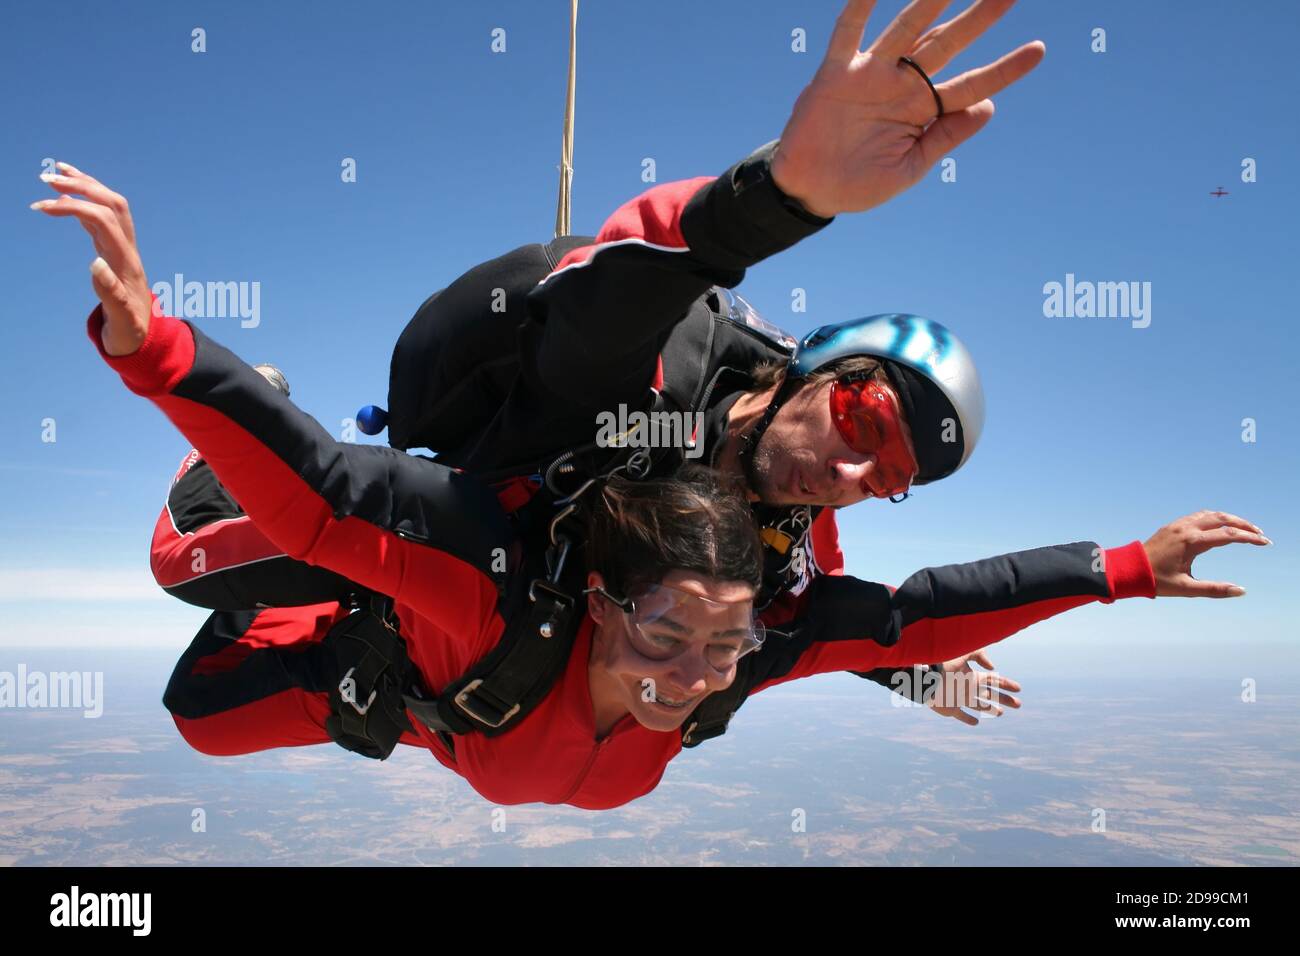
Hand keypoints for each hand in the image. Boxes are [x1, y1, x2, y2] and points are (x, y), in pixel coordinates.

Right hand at [30, 162, 152, 355]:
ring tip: (55, 173)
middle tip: (47, 178)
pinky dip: (85, 200)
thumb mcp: (122, 320)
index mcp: (127, 263)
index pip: (103, 221)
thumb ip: (110, 294)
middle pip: (111, 204)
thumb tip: (94, 263)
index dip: (74, 208)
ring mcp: (123, 247)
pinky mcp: (115, 250)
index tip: (41, 207)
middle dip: (81, 186)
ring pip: (109, 205)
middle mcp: (128, 249)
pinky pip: (103, 216)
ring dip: (85, 186)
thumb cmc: (130, 332)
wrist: (144, 338)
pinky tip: (66, 193)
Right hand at [771, 0, 1044, 216]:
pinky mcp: (836, 74)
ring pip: (907, 30)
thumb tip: (989, 107)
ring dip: (930, 3)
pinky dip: (859, 8)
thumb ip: (945, 137)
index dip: (1004, 69)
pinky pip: (848, 34)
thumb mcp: (910, 168)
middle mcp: (902, 85)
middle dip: (979, 19)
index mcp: (923, 110)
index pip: (971, 84)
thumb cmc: (860, 184)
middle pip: (948, 45)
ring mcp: (870, 75)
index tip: (1038, 50)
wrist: (811, 192)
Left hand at [927, 649, 1020, 725]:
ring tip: (1000, 713)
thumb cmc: (943, 664)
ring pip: (979, 706)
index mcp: (972, 676)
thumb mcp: (963, 653)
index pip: (993, 681)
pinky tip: (975, 722)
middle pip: (991, 695)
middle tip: (1019, 704)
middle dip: (1005, 699)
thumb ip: (979, 654)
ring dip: (990, 709)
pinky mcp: (950, 709)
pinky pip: (961, 716)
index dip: (1006, 684)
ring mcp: (959, 699)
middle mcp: (968, 688)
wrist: (924, 676)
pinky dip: (968, 719)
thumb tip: (993, 668)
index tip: (1018, 689)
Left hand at [1143, 511, 1268, 597]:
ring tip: (1243, 528)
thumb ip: (1214, 589)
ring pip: (1209, 515)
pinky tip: (1219, 526)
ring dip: (1229, 519)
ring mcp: (1177, 526)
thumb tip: (1240, 590)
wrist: (1127, 570)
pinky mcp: (1171, 527)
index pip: (1228, 536)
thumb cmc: (1155, 581)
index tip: (1264, 542)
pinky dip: (1214, 518)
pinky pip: (1197, 516)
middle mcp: (1185, 529)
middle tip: (1259, 533)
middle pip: (1222, 519)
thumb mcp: (1186, 588)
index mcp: (1191, 543)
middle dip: (1243, 524)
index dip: (1249, 538)